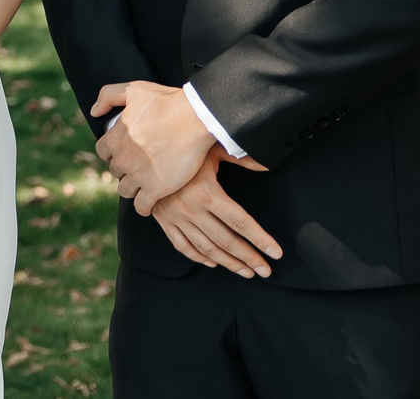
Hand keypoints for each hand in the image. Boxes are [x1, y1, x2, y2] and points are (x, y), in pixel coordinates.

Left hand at [91, 80, 217, 213]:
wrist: (195, 118)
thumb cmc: (167, 102)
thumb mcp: (133, 90)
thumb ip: (108, 95)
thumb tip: (94, 111)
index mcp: (114, 138)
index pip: (103, 152)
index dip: (113, 151)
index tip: (126, 151)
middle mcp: (123, 159)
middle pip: (116, 171)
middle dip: (126, 168)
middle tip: (140, 165)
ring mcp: (138, 175)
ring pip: (125, 191)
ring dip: (133, 187)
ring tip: (145, 183)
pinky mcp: (156, 188)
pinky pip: (142, 206)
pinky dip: (144, 207)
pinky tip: (151, 202)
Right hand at [151, 150, 281, 276]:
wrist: (144, 149)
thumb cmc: (185, 147)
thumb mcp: (213, 149)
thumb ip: (240, 158)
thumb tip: (266, 164)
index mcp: (207, 192)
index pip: (240, 222)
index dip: (260, 239)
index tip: (275, 253)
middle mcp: (191, 209)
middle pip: (226, 240)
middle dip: (249, 258)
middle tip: (265, 270)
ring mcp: (176, 217)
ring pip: (206, 248)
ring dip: (229, 263)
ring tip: (246, 272)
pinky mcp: (164, 220)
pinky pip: (182, 245)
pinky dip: (198, 258)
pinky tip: (213, 263)